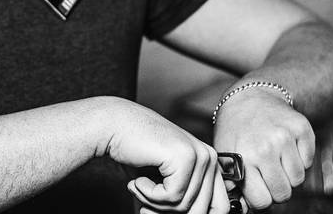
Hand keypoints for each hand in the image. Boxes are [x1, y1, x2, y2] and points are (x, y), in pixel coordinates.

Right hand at [102, 98, 229, 213]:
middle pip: (202, 210)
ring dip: (155, 204)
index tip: (159, 213)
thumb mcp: (164, 182)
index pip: (219, 207)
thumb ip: (180, 202)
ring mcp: (199, 155)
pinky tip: (138, 179)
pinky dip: (149, 194)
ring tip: (139, 187)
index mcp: (209, 163)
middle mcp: (209, 157)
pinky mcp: (184, 157)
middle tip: (145, 209)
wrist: (113, 128)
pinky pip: (172, 197)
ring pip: (185, 206)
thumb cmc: (135, 155)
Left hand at [213, 88, 314, 210]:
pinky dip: (300, 160)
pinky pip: (309, 162)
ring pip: (298, 180)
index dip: (261, 200)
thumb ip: (233, 183)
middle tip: (267, 174)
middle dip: (276, 189)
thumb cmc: (235, 129)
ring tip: (274, 158)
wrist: (250, 97)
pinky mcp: (303, 129)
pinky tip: (285, 147)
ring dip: (288, 174)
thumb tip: (243, 208)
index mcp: (243, 158)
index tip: (258, 191)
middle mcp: (265, 148)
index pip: (262, 201)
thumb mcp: (225, 154)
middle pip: (283, 194)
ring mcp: (285, 137)